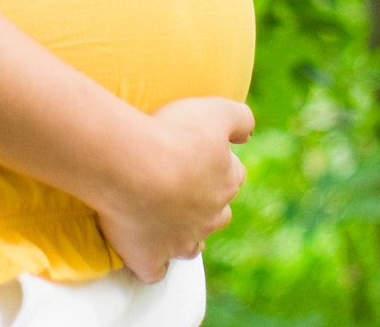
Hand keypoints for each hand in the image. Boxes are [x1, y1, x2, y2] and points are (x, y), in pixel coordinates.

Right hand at [93, 97, 253, 281]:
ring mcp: (180, 242)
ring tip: (164, 217)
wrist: (131, 167)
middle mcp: (209, 217)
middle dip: (206, 203)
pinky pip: (156, 270)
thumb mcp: (214, 110)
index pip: (233, 174)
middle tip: (179, 183)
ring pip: (192, 245)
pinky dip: (153, 263)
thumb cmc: (171, 134)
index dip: (218, 163)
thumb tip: (248, 134)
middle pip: (218, 214)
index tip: (199, 153)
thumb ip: (239, 118)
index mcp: (225, 182)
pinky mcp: (150, 258)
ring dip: (184, 233)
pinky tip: (146, 251)